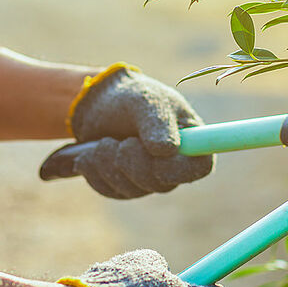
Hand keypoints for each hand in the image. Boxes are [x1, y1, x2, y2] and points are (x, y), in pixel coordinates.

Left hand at [70, 66, 213, 197]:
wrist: (100, 104)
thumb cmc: (132, 96)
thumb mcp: (146, 100)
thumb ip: (158, 122)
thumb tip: (167, 151)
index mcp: (192, 141)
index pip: (199, 167)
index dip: (179, 168)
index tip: (156, 153)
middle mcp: (175, 165)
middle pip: (161, 183)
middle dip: (132, 161)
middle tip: (115, 141)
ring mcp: (150, 179)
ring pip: (131, 189)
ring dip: (108, 164)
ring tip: (101, 142)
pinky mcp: (126, 186)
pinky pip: (111, 190)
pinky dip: (95, 172)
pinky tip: (88, 155)